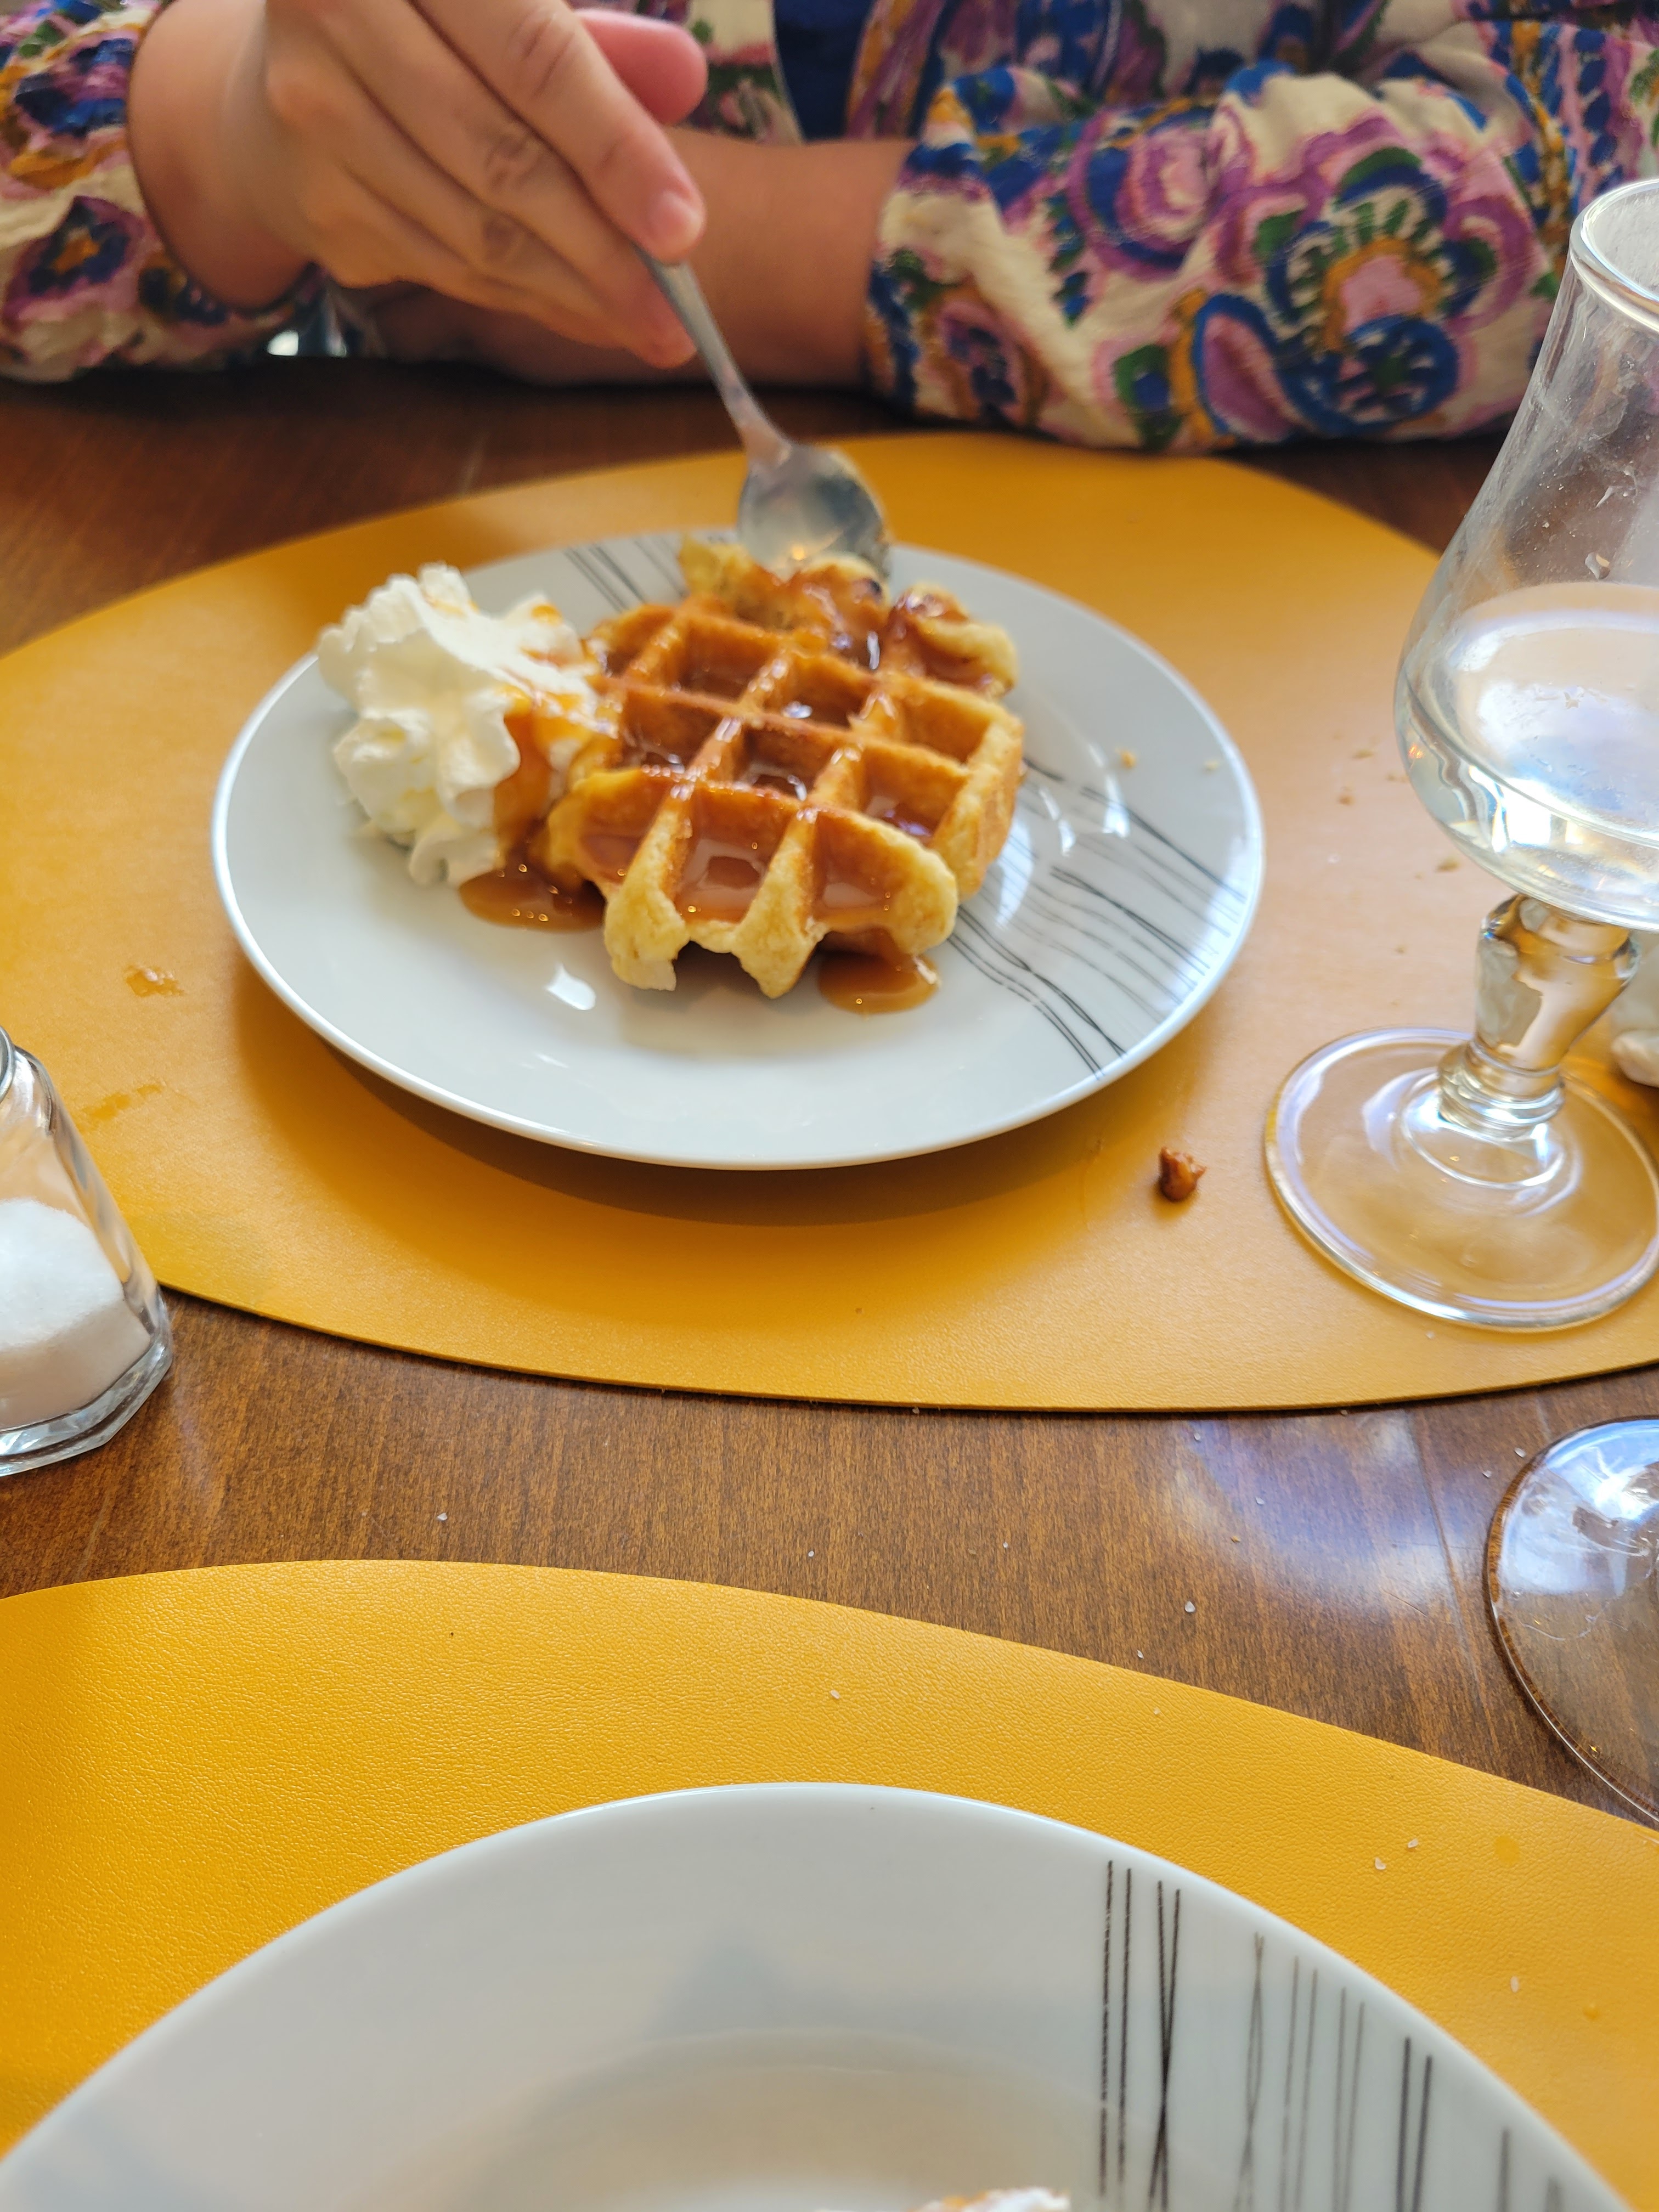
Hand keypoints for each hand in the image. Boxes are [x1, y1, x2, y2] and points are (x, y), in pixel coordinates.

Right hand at [130, 0, 707, 362]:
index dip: (614, 149)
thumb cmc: (437, 22)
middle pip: (503, 162)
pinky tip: (582, 314)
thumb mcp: (509, 1)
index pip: (535, 61)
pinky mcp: (317, 204)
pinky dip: (522, 298)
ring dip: (571, 292)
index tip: (683, 230)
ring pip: (473, 233)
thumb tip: (683, 80)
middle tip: (677, 315)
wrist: (287, 64)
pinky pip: (444, 267)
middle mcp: (337, 21)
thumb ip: (599, 37)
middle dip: (602, 251)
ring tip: (646, 326)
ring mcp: (315, 119)